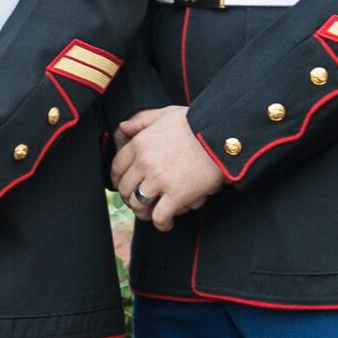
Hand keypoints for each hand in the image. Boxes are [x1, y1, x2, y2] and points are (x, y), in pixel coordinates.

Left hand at [106, 106, 228, 229]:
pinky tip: (165, 224)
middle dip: (129, 197)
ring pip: (139, 205)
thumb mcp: (165, 114)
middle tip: (137, 201)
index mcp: (140, 144)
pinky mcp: (177, 196)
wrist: (220, 135)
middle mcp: (145, 163)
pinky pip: (160, 217)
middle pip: (126, 188)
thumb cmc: (195, 123)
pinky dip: (161, 223)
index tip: (122, 185)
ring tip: (149, 214)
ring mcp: (160, 181)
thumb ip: (141, 120)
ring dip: (142, 212)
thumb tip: (122, 127)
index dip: (118, 179)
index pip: (117, 167)